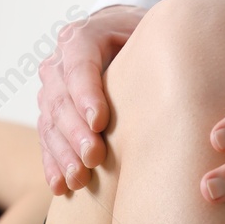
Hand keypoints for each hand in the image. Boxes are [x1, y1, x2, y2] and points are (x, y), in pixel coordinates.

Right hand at [37, 4, 146, 192]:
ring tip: (78, 179)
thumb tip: (177, 78)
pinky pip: (47, 141)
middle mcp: (60, 63)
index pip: (78, 63)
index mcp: (83, 37)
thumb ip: (155, 51)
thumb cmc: (148, 43)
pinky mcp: (52, 117)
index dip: (86, 93)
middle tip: (93, 157)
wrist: (127, 45)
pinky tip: (61, 186)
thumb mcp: (153, 37)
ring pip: (50, 123)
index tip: (99, 122)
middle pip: (61, 99)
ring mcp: (53, 91)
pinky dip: (53, 165)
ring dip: (63, 154)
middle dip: (76, 132)